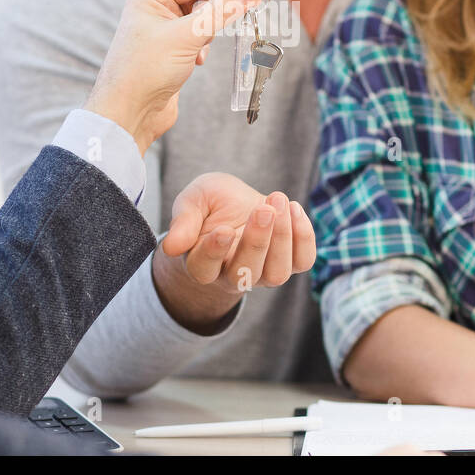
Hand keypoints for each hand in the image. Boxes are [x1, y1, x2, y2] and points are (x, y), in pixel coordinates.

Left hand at [84, 0, 259, 152]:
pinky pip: (197, 38)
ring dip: (209, 32)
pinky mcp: (171, 52)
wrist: (127, 115)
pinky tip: (197, 62)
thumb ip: (220, 11)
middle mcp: (155, 10)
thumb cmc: (145, 72)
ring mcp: (163, 32)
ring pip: (201, 19)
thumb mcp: (187, 37)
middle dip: (217, 11)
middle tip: (234, 23)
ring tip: (201, 50)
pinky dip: (203, 47)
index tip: (250, 0)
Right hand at [152, 172, 315, 333]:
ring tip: (279, 202)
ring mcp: (262, 272)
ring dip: (282, 238)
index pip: (204, 268)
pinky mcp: (289, 262)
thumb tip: (171, 247)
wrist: (237, 202)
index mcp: (200, 261)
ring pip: (275, 274)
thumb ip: (183, 220)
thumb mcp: (193, 200)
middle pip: (244, 274)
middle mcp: (231, 274)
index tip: (224, 229)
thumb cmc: (211, 203)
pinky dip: (304, 238)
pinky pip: (302, 262)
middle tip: (264, 209)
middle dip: (257, 241)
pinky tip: (294, 209)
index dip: (214, 252)